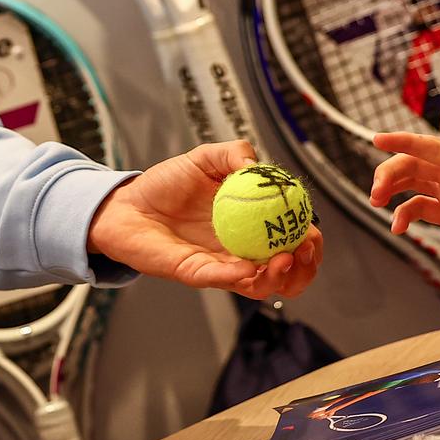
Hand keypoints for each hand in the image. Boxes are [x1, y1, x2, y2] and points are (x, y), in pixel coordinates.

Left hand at [87, 141, 322, 299]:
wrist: (126, 202)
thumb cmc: (165, 184)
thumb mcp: (205, 158)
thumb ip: (233, 154)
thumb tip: (257, 163)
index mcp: (249, 225)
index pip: (291, 242)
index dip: (310, 243)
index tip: (313, 234)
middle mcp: (239, 250)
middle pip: (285, 273)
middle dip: (304, 269)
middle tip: (304, 251)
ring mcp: (219, 266)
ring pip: (259, 285)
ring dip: (278, 277)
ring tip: (283, 258)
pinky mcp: (195, 273)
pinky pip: (222, 280)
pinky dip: (241, 276)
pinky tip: (251, 264)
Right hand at [370, 130, 439, 260]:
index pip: (432, 148)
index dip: (404, 141)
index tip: (377, 139)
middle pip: (414, 164)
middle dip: (390, 173)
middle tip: (375, 194)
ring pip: (412, 183)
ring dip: (391, 190)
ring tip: (377, 204)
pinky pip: (419, 209)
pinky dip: (404, 216)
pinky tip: (399, 229)